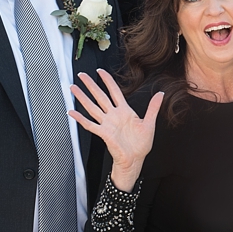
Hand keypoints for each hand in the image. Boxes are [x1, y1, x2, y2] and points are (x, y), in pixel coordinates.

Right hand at [68, 71, 164, 191]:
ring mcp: (107, 124)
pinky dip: (80, 119)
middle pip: (100, 96)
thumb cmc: (141, 144)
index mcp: (125, 111)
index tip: (100, 71)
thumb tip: (160, 94)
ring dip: (82, 98)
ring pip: (92, 107)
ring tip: (73, 89)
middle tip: (82, 75)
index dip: (107, 81)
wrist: (135, 160)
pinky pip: (90, 125)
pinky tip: (72, 113)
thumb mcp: (149, 123)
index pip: (114, 91)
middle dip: (90, 85)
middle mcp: (114, 115)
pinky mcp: (103, 133)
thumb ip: (153, 108)